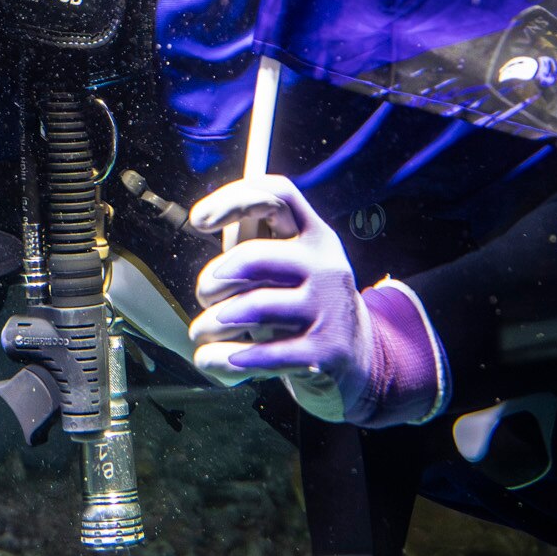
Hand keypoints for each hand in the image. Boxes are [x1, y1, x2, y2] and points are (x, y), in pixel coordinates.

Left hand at [187, 175, 444, 428]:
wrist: (358, 360)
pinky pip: (262, 353)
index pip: (279, 195)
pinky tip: (212, 358)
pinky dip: (226, 357)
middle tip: (204, 295)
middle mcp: (326, 266)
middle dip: (212, 279)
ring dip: (212, 323)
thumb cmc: (303, 306)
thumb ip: (253, 248)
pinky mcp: (325, 350)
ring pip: (253, 306)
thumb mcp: (289, 271)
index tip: (198, 219)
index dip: (234, 199)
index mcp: (316, 236)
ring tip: (201, 331)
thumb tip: (206, 222)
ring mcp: (328, 308)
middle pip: (253, 256)